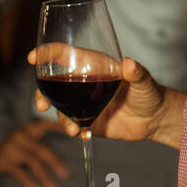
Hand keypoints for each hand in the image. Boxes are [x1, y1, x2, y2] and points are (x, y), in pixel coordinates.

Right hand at [0, 118, 71, 186]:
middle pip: (41, 148)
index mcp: (30, 128)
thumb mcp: (32, 140)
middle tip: (67, 174)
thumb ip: (49, 140)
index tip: (76, 132)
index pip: (46, 124)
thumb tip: (77, 140)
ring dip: (45, 176)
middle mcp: (21, 135)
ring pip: (32, 162)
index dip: (61, 127)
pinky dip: (31, 182)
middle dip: (55, 162)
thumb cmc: (20, 147)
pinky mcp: (4, 161)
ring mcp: (11, 148)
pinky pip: (20, 173)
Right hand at [28, 45, 169, 143]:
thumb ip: (136, 73)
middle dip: (41, 92)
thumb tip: (129, 64)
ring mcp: (83, 103)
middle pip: (53, 83)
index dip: (47, 53)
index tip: (33, 57)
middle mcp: (84, 83)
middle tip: (41, 105)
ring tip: (73, 128)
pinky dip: (71, 128)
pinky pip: (71, 123)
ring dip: (59, 117)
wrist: (153, 120)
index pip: (65, 55)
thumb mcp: (143, 81)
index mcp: (93, 66)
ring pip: (59, 106)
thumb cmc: (149, 92)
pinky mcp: (87, 120)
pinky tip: (80, 133)